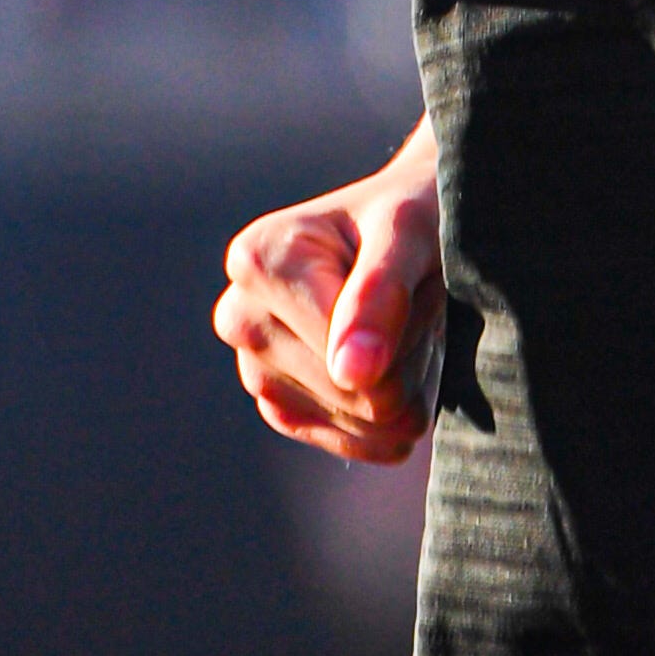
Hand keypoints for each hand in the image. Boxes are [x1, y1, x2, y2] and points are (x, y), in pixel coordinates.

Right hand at [215, 122, 443, 463]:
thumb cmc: (412, 214)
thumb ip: (379, 293)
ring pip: (354, 421)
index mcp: (258, 261)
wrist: (412, 230)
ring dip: (404, 387)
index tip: (411, 282)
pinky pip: (347, 441)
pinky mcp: (279, 405)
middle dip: (402, 359)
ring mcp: (254, 367)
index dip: (399, 333)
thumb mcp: (409, 233)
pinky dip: (389, 418)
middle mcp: (240, 316)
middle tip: (414, 304)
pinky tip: (399, 369)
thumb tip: (351, 373)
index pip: (340, 350)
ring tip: (404, 327)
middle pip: (346, 391)